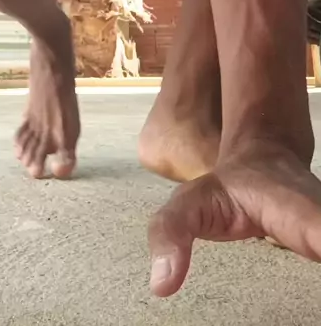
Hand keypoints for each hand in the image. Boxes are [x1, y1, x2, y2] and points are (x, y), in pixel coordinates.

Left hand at [148, 144, 320, 297]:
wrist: (266, 156)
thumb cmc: (226, 186)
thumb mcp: (190, 202)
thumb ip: (172, 234)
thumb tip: (162, 285)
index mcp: (299, 211)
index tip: (319, 254)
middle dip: (320, 285)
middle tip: (308, 312)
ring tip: (309, 311)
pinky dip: (320, 293)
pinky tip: (311, 307)